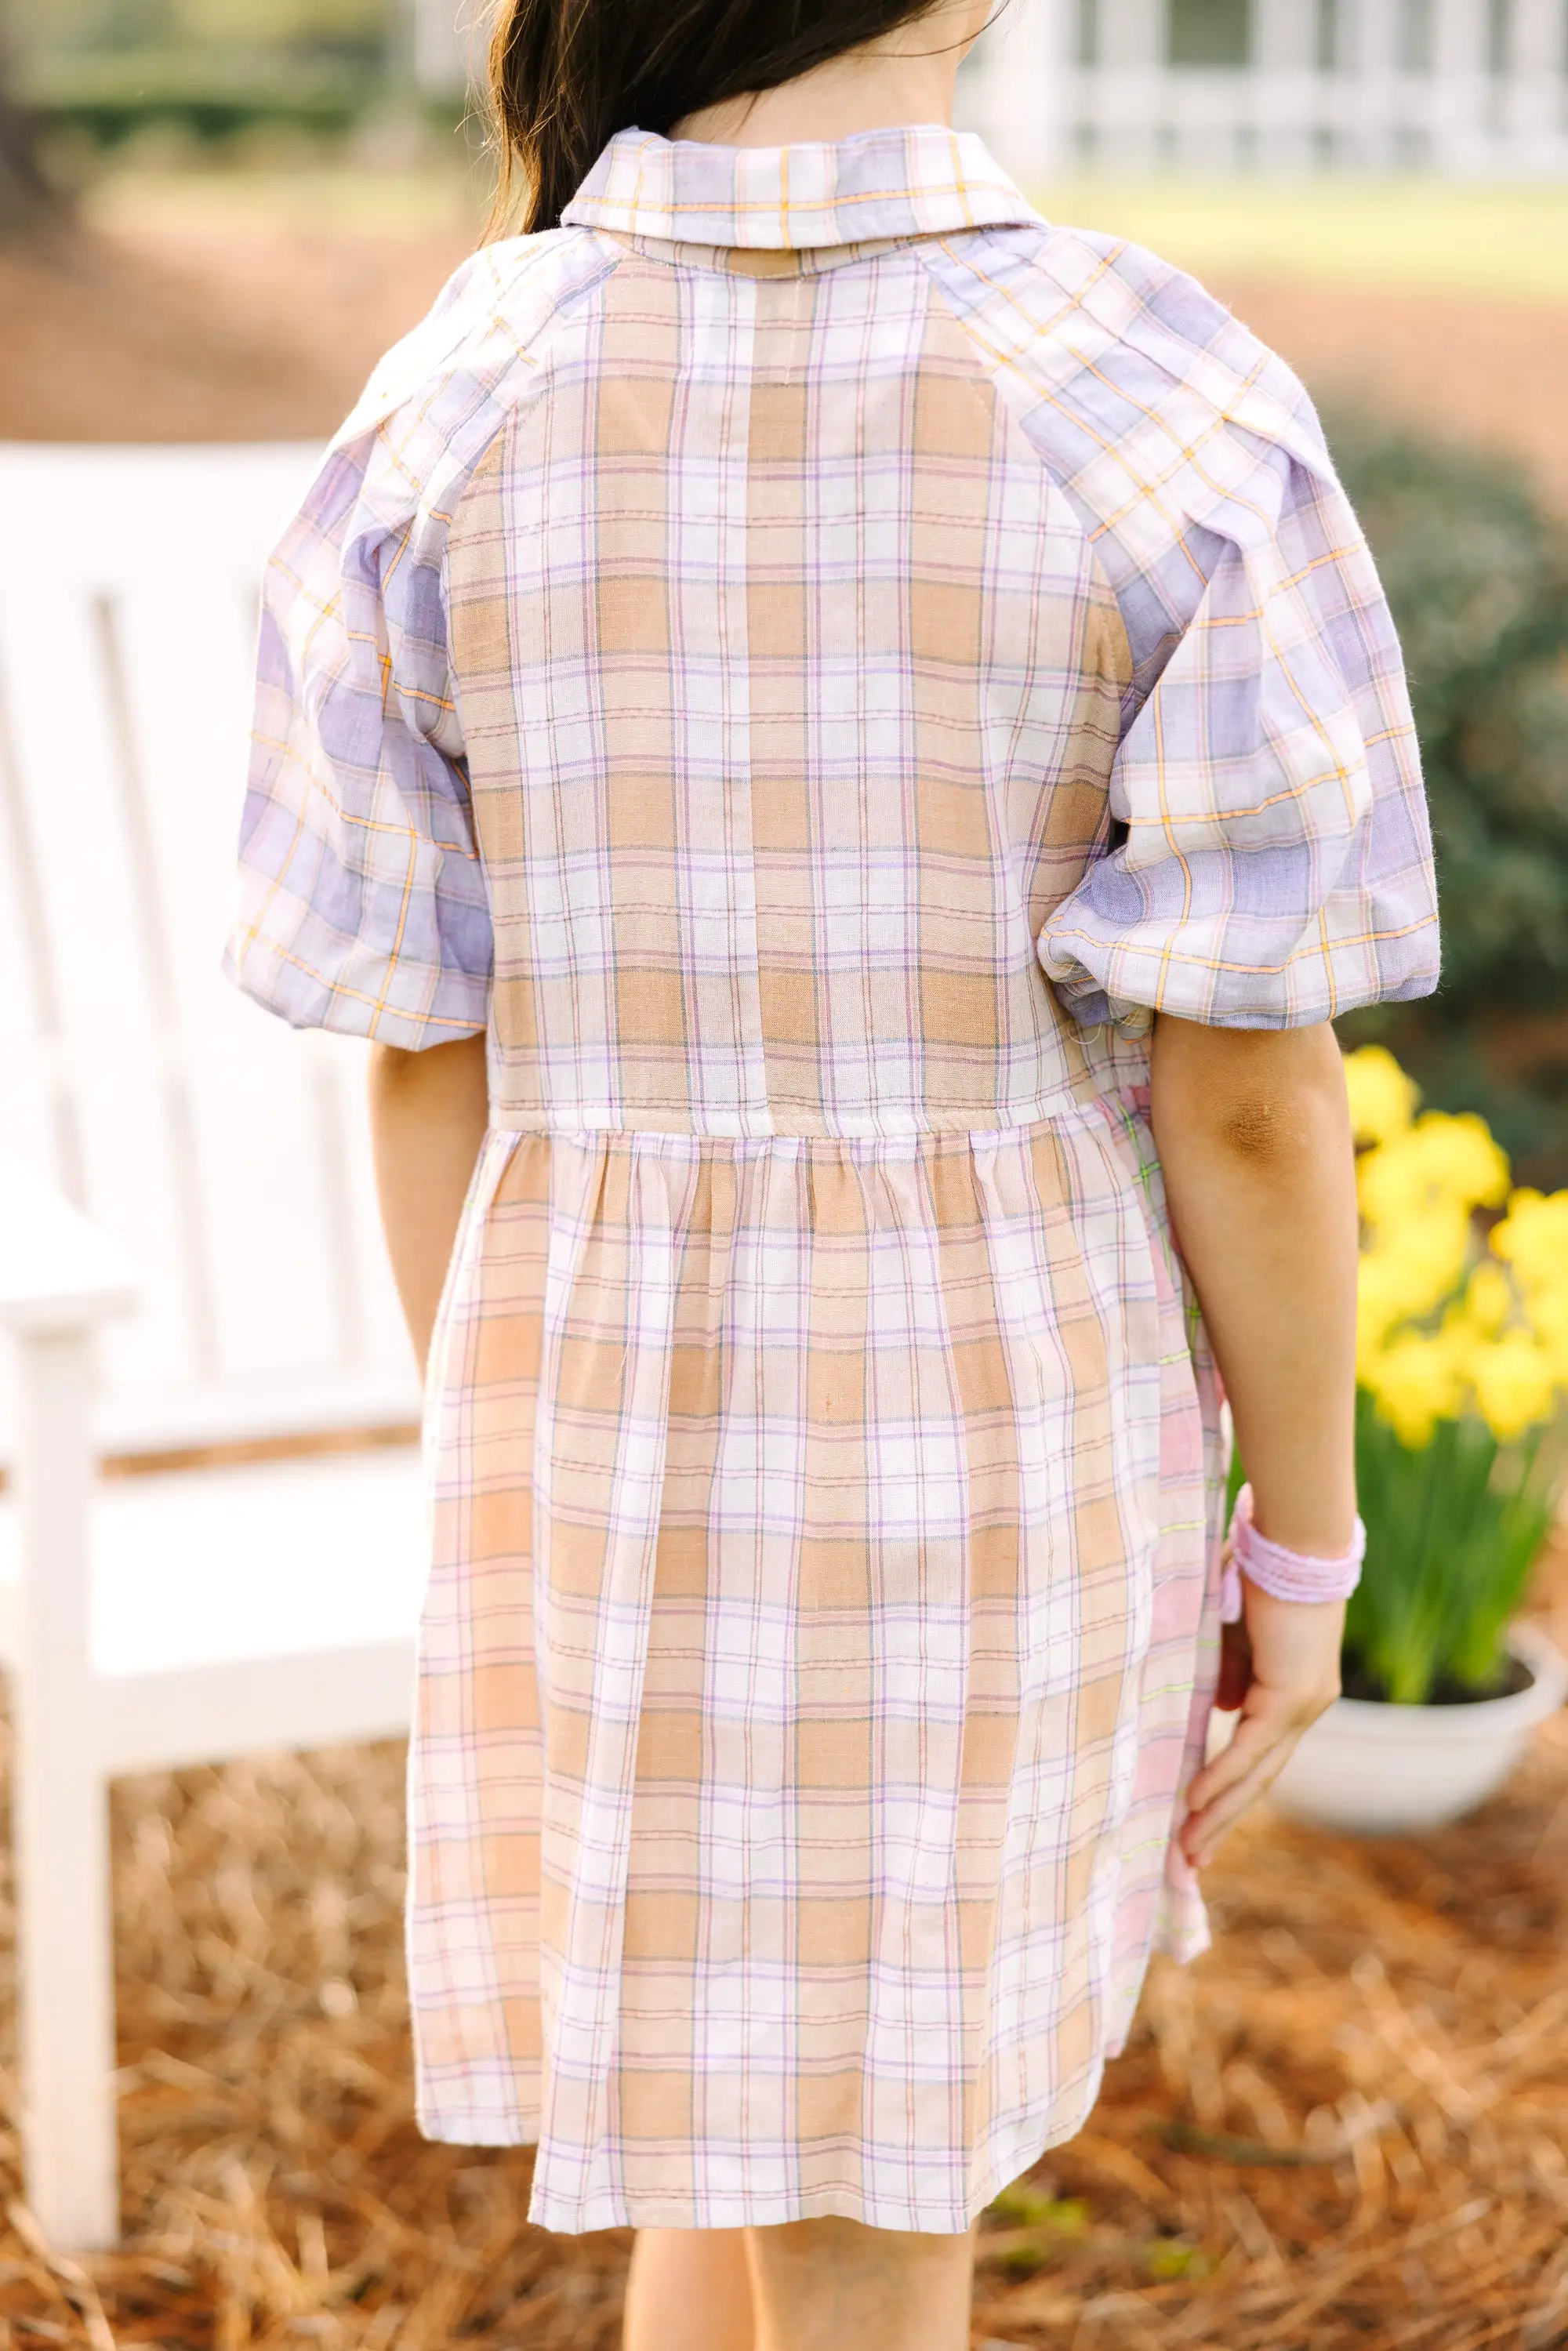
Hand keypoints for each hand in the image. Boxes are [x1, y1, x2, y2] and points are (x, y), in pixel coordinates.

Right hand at [1178, 1582, 1344, 1870]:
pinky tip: (1195, 1803)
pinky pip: (1250, 1746)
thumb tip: (1219, 1709)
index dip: (1228, 1795)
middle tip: (1191, 1861)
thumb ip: (1228, 1675)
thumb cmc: (1259, 1574)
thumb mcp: (1233, 1636)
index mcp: (1292, 1694)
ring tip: (1188, 1849)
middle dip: (1222, 1824)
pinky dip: (1221, 1775)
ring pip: (1256, 1775)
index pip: (1258, 1758)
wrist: (1293, 1542)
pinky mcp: (1293, 1695)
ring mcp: (1302, 1705)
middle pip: (1259, 1781)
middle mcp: (1303, 1708)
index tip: (1197, 1825)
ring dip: (1218, 1815)